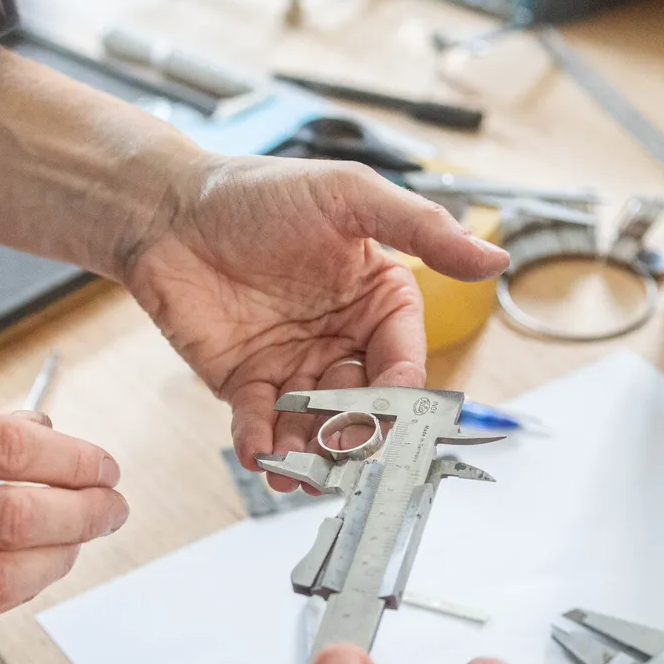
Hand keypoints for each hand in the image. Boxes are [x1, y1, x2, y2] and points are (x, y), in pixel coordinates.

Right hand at [0, 393, 127, 649]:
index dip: (71, 459)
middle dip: (83, 511)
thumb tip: (29, 435)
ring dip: (56, 558)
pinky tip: (28, 575)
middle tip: (111, 505)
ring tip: (80, 541)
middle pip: (14, 512)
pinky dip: (5, 594)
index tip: (100, 463)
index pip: (1, 447)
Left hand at [122, 157, 508, 490]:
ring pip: (316, 424)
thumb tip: (495, 259)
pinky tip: (260, 452)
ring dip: (312, 452)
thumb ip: (422, 229)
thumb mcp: (349, 196)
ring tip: (303, 471)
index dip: (400, 385)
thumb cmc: (260, 192)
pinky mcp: (245, 383)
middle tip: (345, 450)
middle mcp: (342, 338)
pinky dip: (262, 443)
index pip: (402, 356)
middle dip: (357, 432)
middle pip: (363, 403)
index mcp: (378, 298)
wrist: (168, 208)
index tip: (393, 402)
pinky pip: (261, 424)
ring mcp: (294, 365)